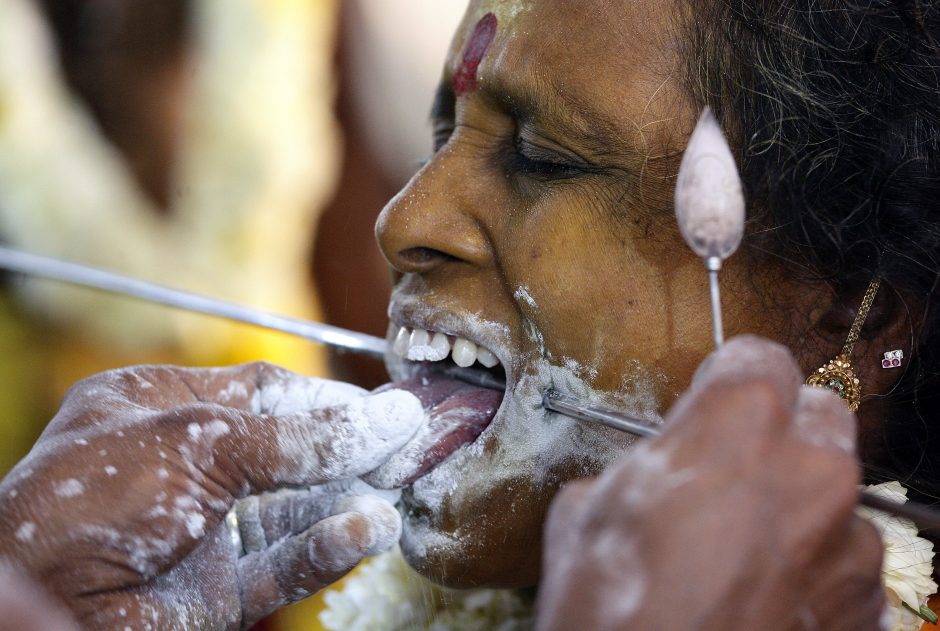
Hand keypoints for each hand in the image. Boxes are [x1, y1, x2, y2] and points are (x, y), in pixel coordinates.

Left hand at [0, 362, 423, 629]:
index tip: (384, 406)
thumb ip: (298, 438)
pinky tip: (366, 530)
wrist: (41, 606)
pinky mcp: (215, 592)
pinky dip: (329, 547)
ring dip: (347, 499)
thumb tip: (387, 420)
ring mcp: (201, 532)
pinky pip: (284, 564)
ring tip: (395, 489)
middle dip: (348, 449)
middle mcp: (183, 467)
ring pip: (293, 510)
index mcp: (160, 409)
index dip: (326, 398)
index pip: (263, 393)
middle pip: (287, 451)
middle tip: (407, 446)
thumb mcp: (201, 444)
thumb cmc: (91, 500)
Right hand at [536, 336, 884, 630]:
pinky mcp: (866, 605)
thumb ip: (640, 469)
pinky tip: (763, 599)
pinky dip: (813, 571)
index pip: (757, 357)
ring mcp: (850, 540)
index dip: (727, 379)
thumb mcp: (585, 512)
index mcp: (740, 422)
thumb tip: (652, 477)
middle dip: (779, 434)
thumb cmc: (610, 608)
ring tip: (742, 554)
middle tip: (730, 473)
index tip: (712, 401)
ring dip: (797, 509)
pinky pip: (844, 563)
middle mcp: (813, 468)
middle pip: (817, 414)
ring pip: (835, 494)